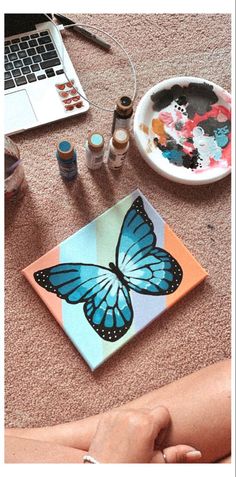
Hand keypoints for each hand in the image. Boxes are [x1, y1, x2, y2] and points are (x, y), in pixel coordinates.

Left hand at [86, 406, 201, 462]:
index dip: (162, 428)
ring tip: (132, 444)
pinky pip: (122, 413)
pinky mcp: (106, 417)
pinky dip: (124, 423)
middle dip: (150, 425)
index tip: (155, 442)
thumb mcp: (156, 464)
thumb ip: (176, 454)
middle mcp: (130, 414)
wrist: (103, 474)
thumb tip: (195, 452)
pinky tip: (122, 440)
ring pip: (136, 411)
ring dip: (137, 423)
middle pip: (150, 411)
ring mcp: (116, 414)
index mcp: (145, 424)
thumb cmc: (131, 470)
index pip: (163, 412)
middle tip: (144, 445)